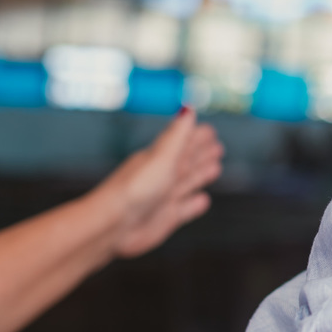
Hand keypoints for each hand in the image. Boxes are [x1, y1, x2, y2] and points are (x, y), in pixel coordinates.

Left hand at [92, 107, 223, 258]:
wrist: (114, 225)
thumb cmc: (135, 188)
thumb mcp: (161, 156)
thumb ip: (178, 134)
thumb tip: (188, 107)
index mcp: (161, 158)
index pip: (185, 142)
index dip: (198, 136)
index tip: (211, 130)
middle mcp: (164, 176)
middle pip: (189, 162)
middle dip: (203, 153)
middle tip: (218, 146)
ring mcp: (166, 198)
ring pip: (190, 182)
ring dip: (202, 175)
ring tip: (216, 167)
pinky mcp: (168, 218)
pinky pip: (187, 208)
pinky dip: (196, 204)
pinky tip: (203, 200)